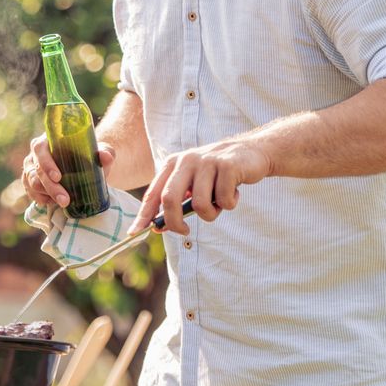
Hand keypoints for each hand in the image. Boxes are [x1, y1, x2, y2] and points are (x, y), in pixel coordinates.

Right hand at [21, 134, 114, 208]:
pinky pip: (31, 192)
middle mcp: (36, 153)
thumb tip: (106, 157)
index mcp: (48, 140)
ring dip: (47, 195)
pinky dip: (42, 199)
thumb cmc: (90, 156)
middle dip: (51, 187)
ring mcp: (31, 167)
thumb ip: (105, 152)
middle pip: (37, 170)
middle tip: (65, 200)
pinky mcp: (30, 181)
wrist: (86, 166)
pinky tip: (54, 202)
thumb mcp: (100, 152)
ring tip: (64, 203)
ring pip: (33, 183)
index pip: (40, 149)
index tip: (58, 177)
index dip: (46, 163)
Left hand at [130, 140, 272, 234]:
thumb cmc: (218, 174)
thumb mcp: (193, 183)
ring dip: (211, 214)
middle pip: (170, 198)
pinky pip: (224, 200)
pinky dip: (230, 204)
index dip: (143, 215)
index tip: (134, 233)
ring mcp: (207, 162)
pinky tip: (234, 192)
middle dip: (174, 222)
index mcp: (173, 164)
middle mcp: (186, 160)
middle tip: (184, 231)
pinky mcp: (227, 166)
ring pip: (199, 204)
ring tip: (219, 204)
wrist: (251, 152)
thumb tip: (158, 227)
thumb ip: (177, 201)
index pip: (153, 193)